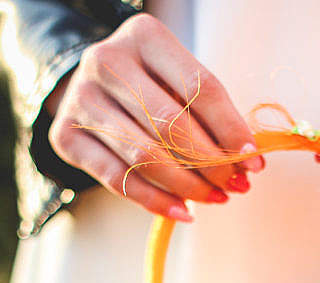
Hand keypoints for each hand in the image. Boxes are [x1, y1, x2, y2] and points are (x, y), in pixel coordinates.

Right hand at [46, 13, 262, 221]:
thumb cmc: (149, 83)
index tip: (254, 161)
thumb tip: (246, 159)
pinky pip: (118, 179)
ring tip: (215, 198)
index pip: (199, 88)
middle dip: (211, 163)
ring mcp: (81, 98)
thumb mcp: (178, 79)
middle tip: (235, 185)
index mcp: (143, 35)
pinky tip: (183, 211)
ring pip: (144, 156)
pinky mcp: (65, 136)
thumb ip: (209, 111)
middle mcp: (106, 61)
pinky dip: (155, 201)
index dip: (231, 129)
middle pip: (171, 125)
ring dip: (188, 186)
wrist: (91, 84)